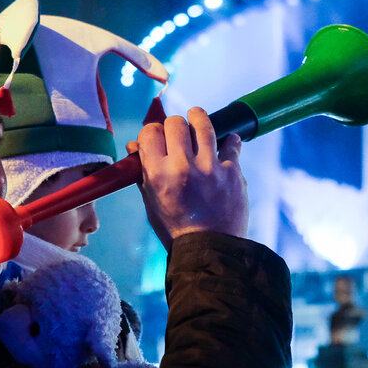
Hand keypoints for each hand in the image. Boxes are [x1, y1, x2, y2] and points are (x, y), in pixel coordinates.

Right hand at [126, 108, 247, 249]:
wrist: (210, 250)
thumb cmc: (177, 230)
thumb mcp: (152, 203)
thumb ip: (144, 173)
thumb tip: (135, 147)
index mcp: (158, 175)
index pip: (149, 133)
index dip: (151, 131)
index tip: (157, 136)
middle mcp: (182, 166)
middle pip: (175, 123)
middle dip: (174, 125)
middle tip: (178, 131)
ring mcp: (209, 168)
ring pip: (204, 124)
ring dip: (199, 117)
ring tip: (197, 117)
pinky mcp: (232, 172)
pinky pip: (232, 143)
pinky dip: (230, 140)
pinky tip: (227, 141)